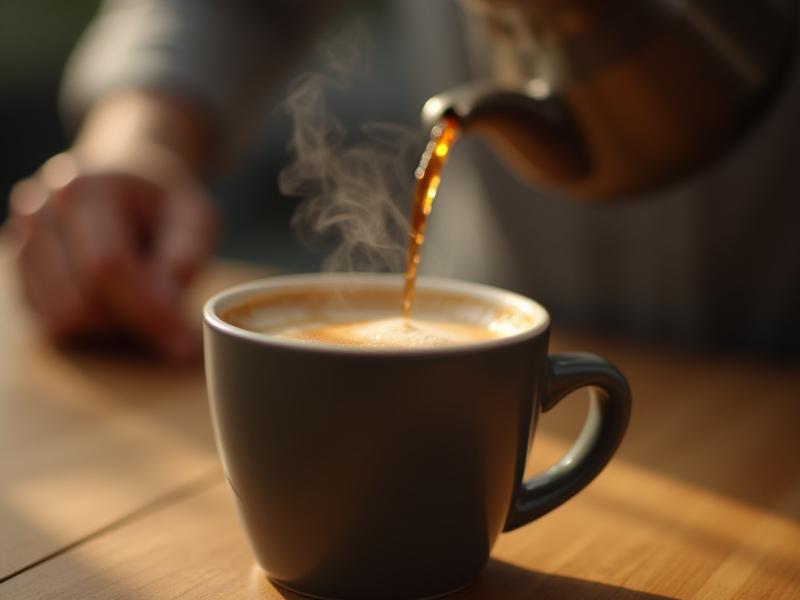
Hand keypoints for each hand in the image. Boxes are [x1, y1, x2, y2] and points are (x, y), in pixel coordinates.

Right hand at [7, 150, 216, 361]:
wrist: (125, 179)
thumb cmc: (164, 203)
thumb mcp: (195, 217)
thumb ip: (186, 254)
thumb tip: (168, 305)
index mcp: (85, 189)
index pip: (107, 266)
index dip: (148, 313)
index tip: (185, 345)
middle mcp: (40, 212)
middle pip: (80, 299)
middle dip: (134, 325)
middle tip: (176, 331)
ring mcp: (22, 242)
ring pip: (62, 318)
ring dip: (112, 328)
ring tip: (147, 305)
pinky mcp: (20, 272)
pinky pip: (51, 323)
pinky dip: (91, 327)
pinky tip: (119, 305)